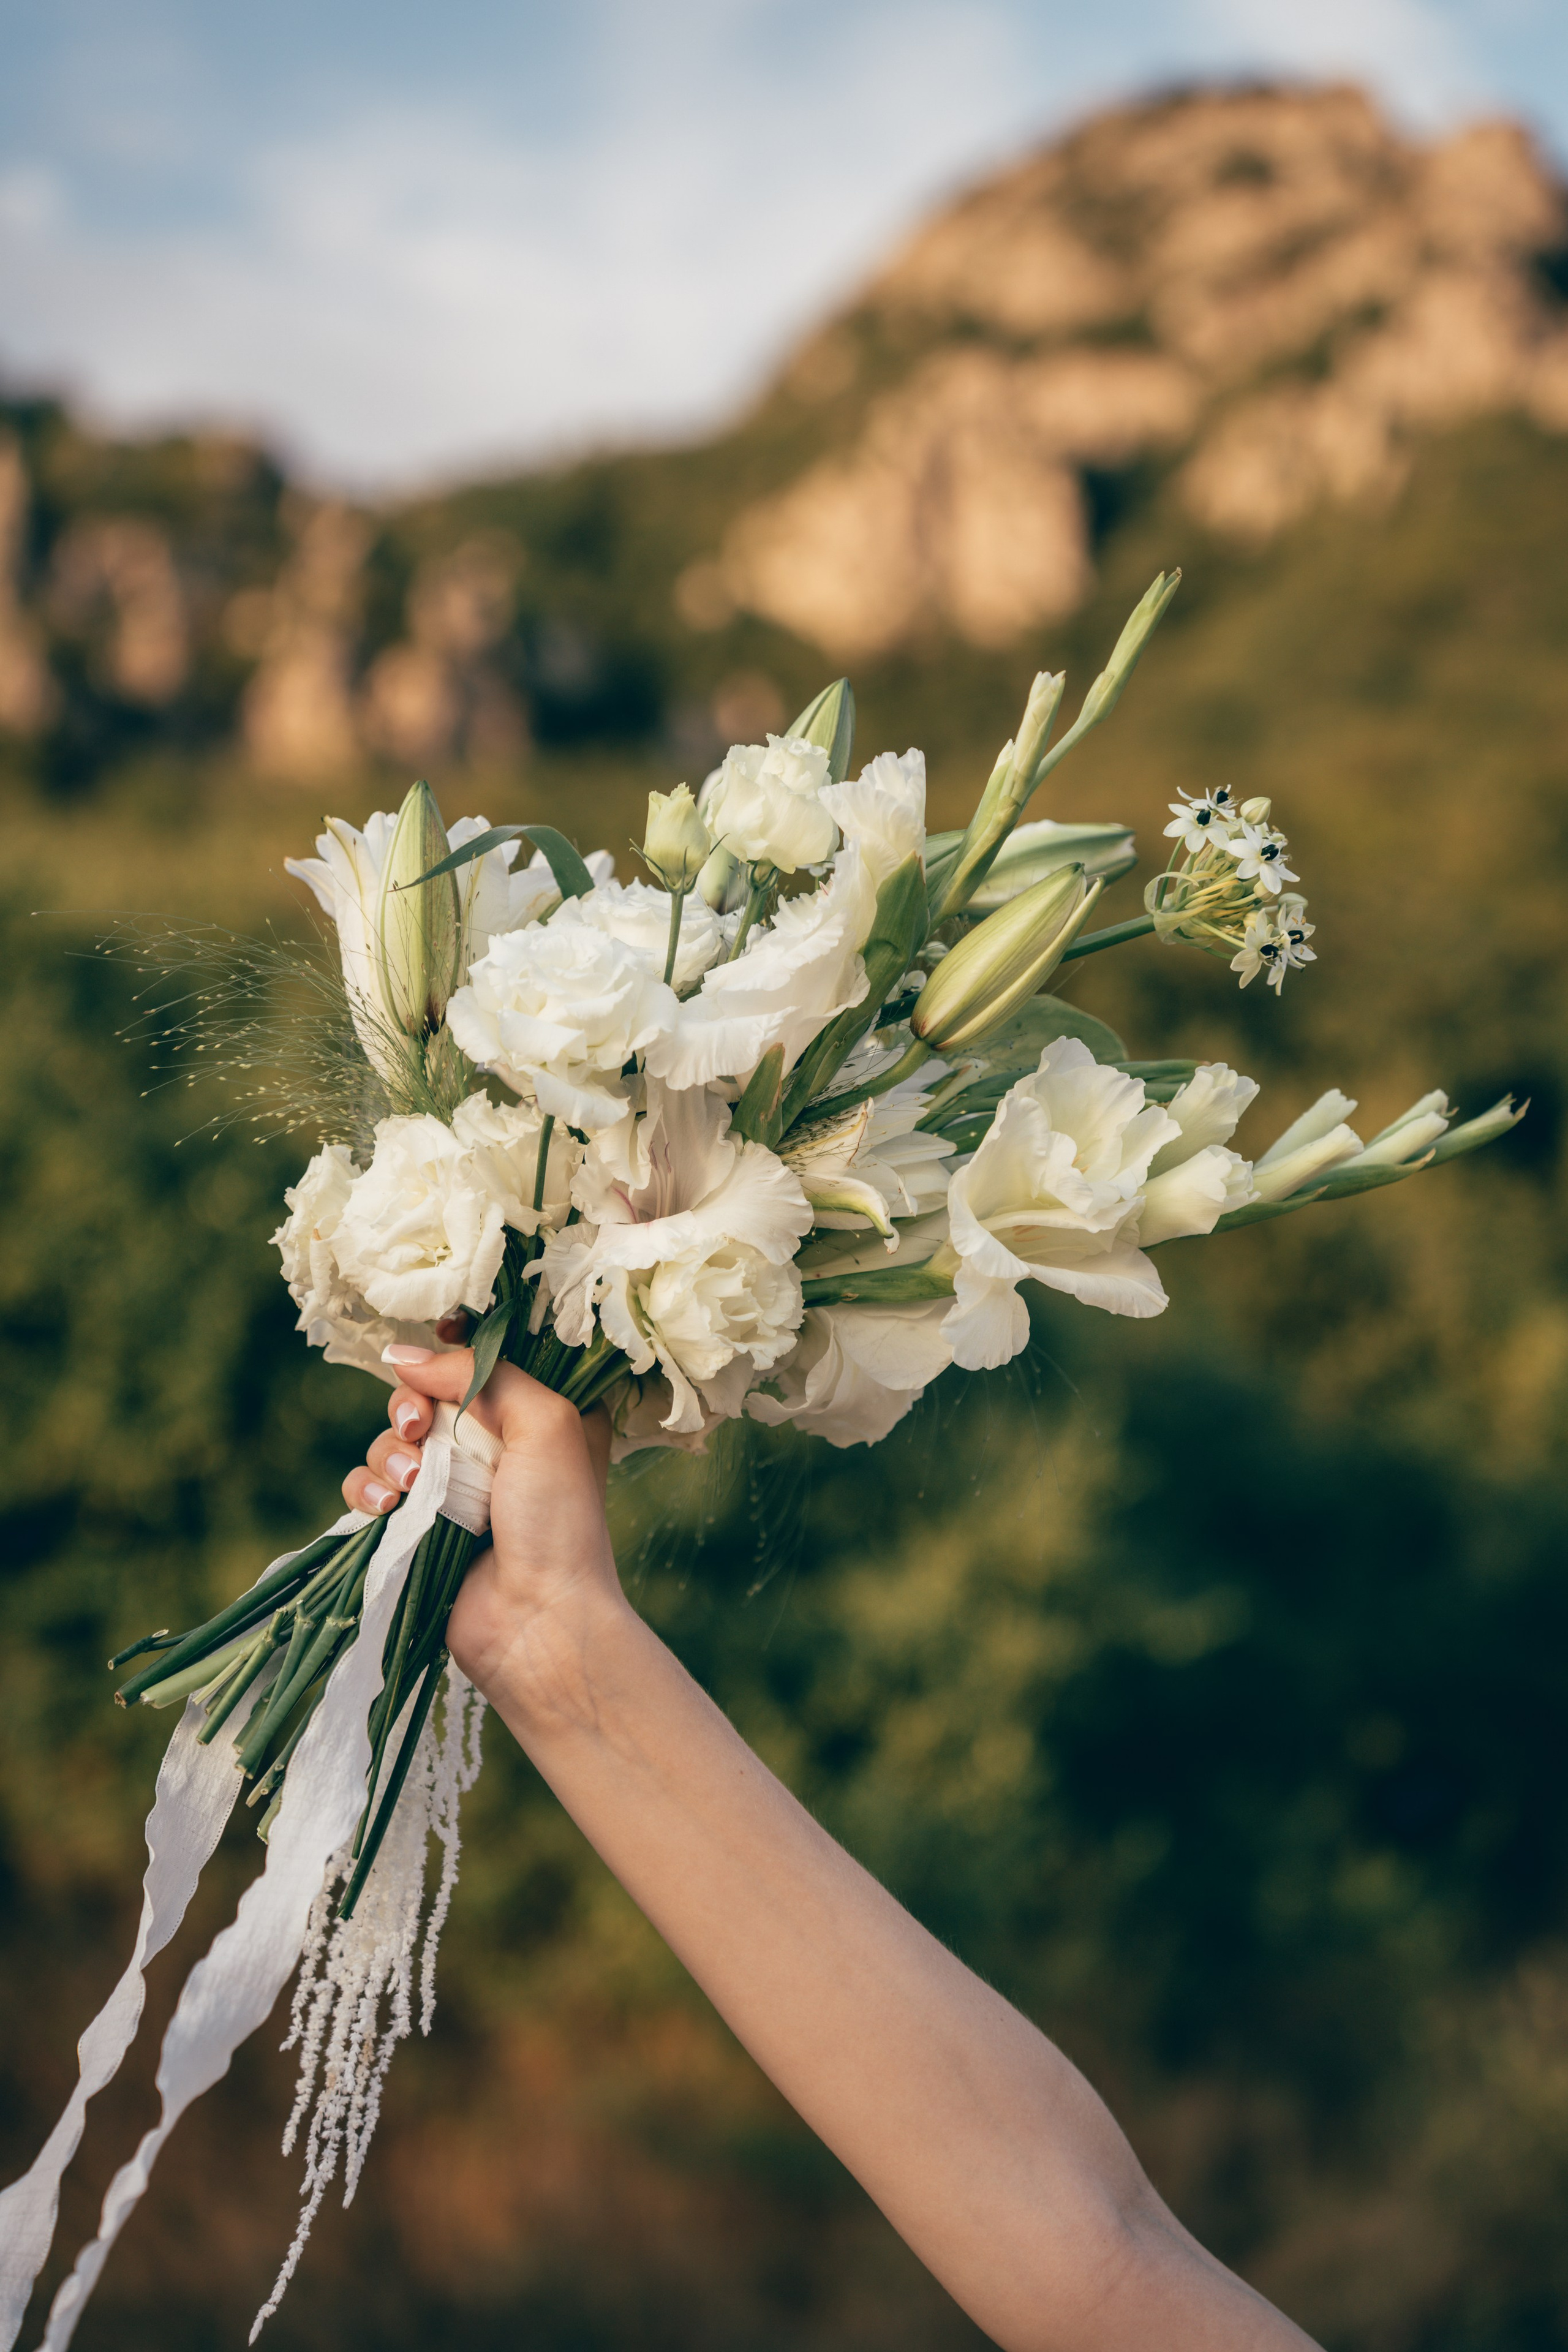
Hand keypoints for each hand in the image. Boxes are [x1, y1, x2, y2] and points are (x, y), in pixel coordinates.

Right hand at [341, 1347, 622, 1712]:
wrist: (538, 1621)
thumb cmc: (558, 1520)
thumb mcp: (544, 1422)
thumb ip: (481, 1374)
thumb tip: (403, 1354)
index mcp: (536, 1414)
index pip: (480, 1359)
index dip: (450, 1349)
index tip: (435, 1347)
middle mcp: (492, 1446)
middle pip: (425, 1396)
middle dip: (411, 1407)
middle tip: (421, 1430)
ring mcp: (452, 1489)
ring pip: (391, 1442)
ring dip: (389, 1455)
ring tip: (412, 1488)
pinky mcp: (416, 1528)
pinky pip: (368, 1489)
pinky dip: (367, 1492)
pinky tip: (385, 1509)